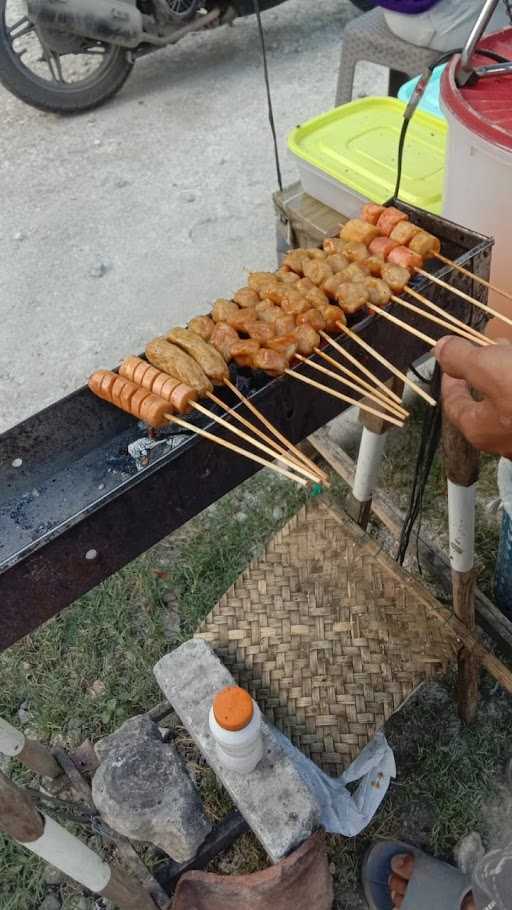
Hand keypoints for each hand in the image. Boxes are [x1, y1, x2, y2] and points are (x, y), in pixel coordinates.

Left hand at [434, 337, 511, 457]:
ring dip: (506, 377)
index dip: (450, 380)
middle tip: (488, 350)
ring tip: (509, 353)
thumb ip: (461, 358)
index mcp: (479, 431)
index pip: (454, 405)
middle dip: (484, 373)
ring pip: (507, 404)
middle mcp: (502, 441)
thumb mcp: (490, 368)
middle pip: (484, 404)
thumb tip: (439, 349)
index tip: (451, 361)